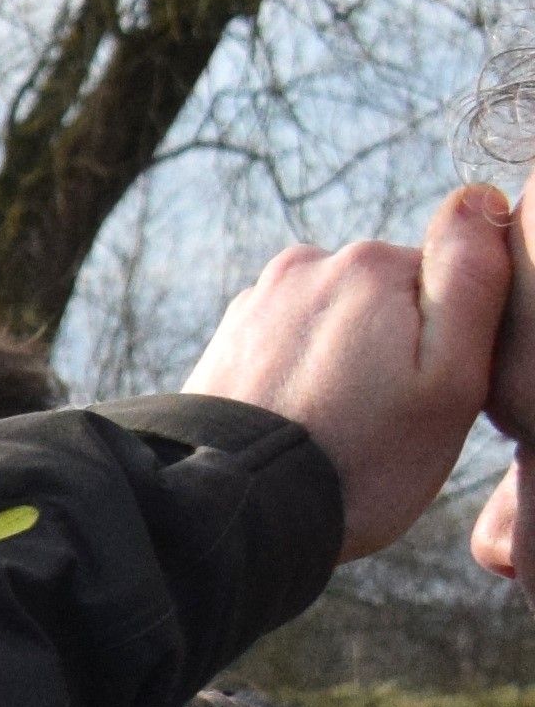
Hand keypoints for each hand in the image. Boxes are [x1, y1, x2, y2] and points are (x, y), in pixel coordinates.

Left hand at [193, 185, 517, 563]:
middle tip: (384, 417)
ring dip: (349, 365)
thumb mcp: (452, 376)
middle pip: (390, 301)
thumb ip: (472, 278)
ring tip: (340, 425)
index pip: (448, 282)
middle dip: (398, 350)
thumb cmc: (363, 456)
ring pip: (342, 325)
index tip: (429, 391)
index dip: (452, 341)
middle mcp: (307, 264)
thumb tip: (477, 197)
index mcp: (372, 262)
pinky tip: (302, 421)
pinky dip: (306, 378)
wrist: (237, 510)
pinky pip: (295, 349)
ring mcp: (259, 301)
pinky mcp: (229, 339)